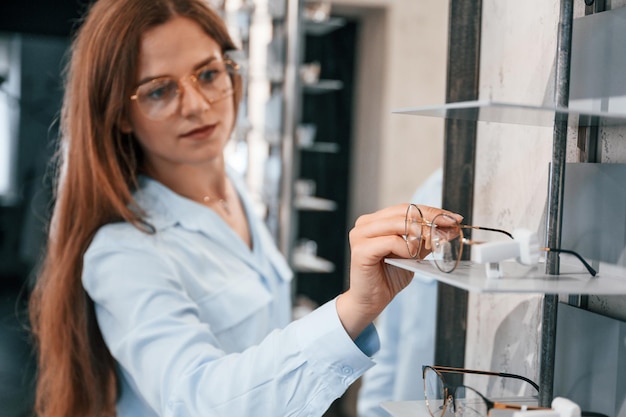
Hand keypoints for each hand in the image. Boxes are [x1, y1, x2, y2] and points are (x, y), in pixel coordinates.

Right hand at [336, 204, 461, 338]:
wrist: (371, 301)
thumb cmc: (388, 277)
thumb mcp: (413, 254)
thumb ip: (426, 239)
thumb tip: (450, 227)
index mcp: (375, 221)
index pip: (406, 208)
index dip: (431, 211)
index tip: (452, 218)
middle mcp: (365, 224)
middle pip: (403, 212)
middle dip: (430, 219)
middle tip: (449, 227)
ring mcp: (360, 235)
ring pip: (398, 223)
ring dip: (420, 233)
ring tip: (432, 243)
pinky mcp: (361, 250)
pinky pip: (392, 241)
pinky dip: (406, 248)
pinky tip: (410, 257)